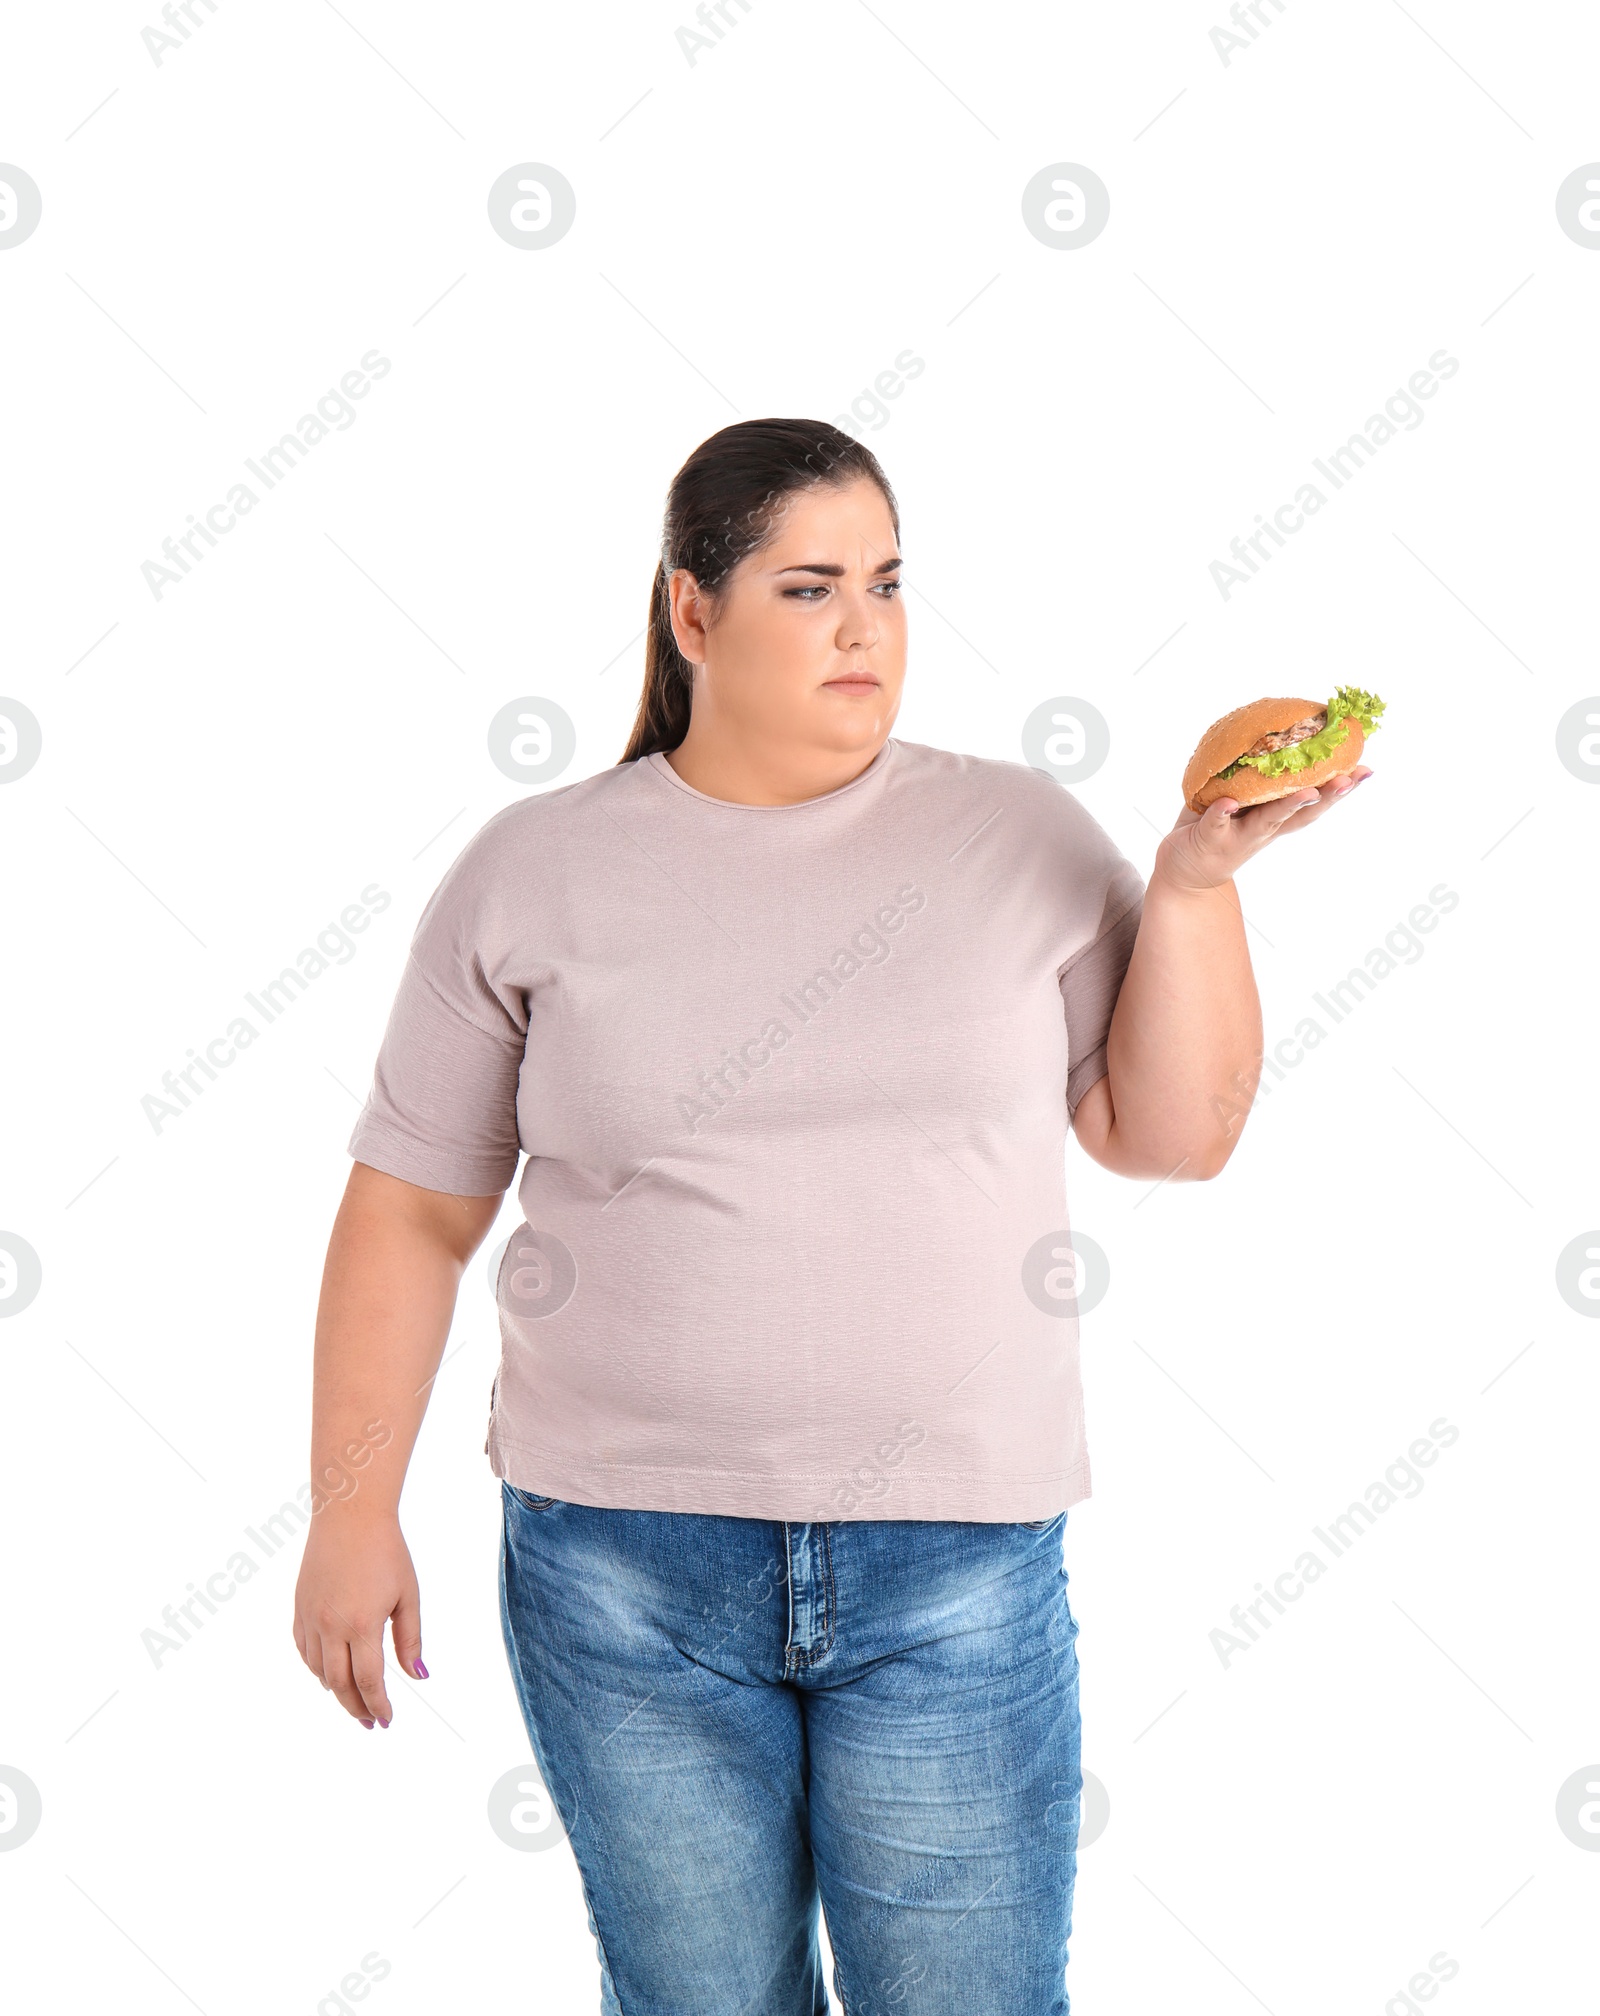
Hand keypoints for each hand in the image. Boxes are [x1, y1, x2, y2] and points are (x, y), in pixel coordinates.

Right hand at [293, 1507, 424, 1728]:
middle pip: (340, 1685)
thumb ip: (410, 1639)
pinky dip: (316, 1668)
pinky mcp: (299, 1608)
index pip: (369, 1682)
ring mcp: (310, 1618)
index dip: (378, 1706)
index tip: (387, 1720)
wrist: (349, 1516)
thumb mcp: (407, 1595)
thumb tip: (418, 1676)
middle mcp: (330, 1626)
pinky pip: (304, 1650)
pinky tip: (330, 1672)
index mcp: (362, 1625)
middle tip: (371, 1722)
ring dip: (336, 1690)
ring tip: (354, 1699)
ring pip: (318, 1671)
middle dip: (357, 1708)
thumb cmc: (386, 1552)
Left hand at [1153, 765, 1372, 894]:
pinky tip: (1228, 803)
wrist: (1185, 871)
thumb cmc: (1218, 824)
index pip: (1316, 801)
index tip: (1367, 770)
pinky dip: (1223, 814)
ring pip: (1267, 821)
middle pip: (1302, 814)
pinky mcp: (1210, 839)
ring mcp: (1240, 837)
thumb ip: (1262, 774)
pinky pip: (1217, 824)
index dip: (1341, 787)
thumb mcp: (1245, 799)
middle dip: (1328, 796)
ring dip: (1288, 806)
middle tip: (1350, 780)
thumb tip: (1281, 731)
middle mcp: (1265, 829)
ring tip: (1307, 792)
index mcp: (1277, 817)